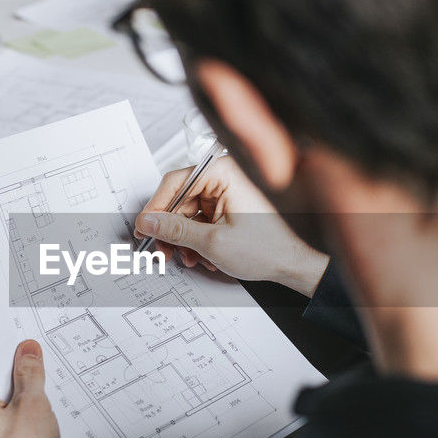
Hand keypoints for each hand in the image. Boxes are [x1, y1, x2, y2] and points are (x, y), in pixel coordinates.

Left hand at [0, 342, 60, 437]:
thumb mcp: (32, 405)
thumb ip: (29, 373)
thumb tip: (27, 353)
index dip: (12, 353)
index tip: (30, 350)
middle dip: (19, 380)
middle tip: (39, 385)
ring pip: (2, 403)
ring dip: (24, 402)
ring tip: (38, 414)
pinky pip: (4, 422)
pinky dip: (22, 421)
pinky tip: (37, 429)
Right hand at [133, 155, 328, 296]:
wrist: (293, 264)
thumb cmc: (268, 248)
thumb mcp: (213, 241)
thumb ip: (177, 229)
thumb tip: (150, 221)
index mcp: (224, 173)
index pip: (175, 182)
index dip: (155, 208)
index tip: (145, 228)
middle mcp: (225, 178)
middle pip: (179, 199)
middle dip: (171, 230)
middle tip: (162, 250)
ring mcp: (226, 193)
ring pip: (188, 213)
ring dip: (184, 240)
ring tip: (189, 259)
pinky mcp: (228, 208)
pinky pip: (200, 220)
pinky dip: (197, 240)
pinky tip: (203, 256)